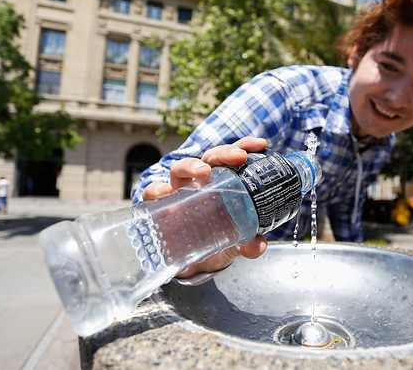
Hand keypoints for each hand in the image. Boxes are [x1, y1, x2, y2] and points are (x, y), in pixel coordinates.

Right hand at [142, 137, 268, 278]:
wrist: (193, 267)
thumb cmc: (215, 246)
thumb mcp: (235, 246)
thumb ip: (248, 246)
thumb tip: (259, 245)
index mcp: (221, 185)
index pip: (232, 158)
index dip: (244, 146)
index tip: (260, 145)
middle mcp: (199, 183)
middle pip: (209, 159)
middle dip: (223, 153)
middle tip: (239, 156)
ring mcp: (178, 192)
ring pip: (179, 168)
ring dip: (191, 165)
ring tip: (203, 171)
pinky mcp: (158, 206)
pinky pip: (152, 192)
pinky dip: (156, 188)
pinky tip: (165, 191)